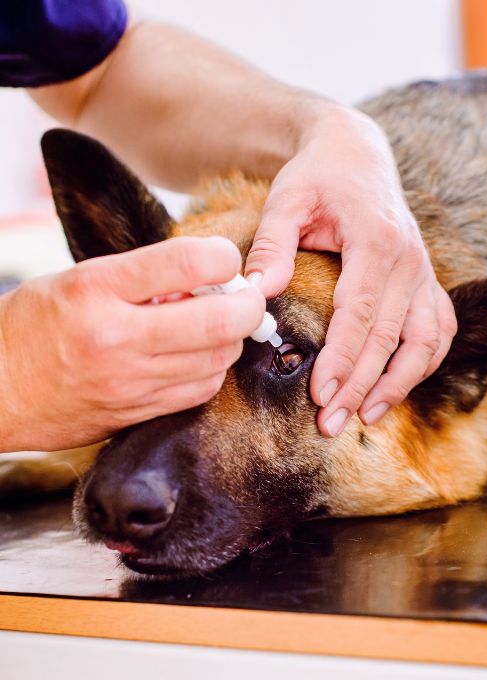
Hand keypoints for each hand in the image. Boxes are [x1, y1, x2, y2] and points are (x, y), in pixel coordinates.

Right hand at [0, 236, 264, 450]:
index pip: (185, 262)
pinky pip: (200, 390)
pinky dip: (213, 369)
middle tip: (246, 298)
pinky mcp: (136, 411)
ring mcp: (129, 380)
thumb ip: (142, 277)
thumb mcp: (77, 280)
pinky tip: (201, 356)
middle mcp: (116, 336)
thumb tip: (207, 280)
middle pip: (219, 320)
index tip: (227, 259)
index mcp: (96, 289)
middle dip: (248, 306)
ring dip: (231, 339)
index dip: (223, 256)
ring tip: (218, 326)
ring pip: (218, 359)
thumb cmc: (33, 325)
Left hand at [245, 105, 456, 435]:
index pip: (361, 313)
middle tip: (331, 423)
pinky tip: (399, 385)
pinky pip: (439, 329)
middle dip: (360, 385)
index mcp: (376, 241)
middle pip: (389, 337)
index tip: (320, 395)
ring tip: (368, 417)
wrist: (358, 155)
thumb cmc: (318, 177)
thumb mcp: (287, 198)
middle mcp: (409, 260)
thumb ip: (273, 245)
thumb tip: (258, 294)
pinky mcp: (426, 280)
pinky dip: (424, 362)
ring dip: (400, 383)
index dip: (342, 358)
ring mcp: (423, 271)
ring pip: (426, 341)